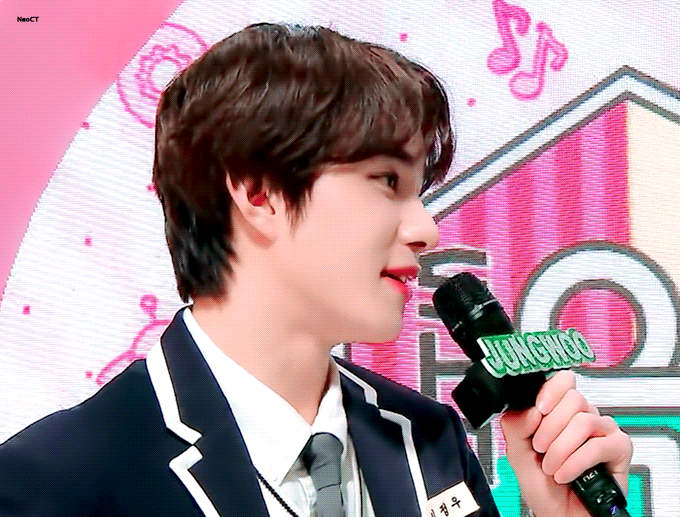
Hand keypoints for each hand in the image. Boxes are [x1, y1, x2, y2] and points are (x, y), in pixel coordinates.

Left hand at [500, 370, 632, 516]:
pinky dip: (575, 462)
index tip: (539, 409)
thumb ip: (515, 426)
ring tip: (551, 466)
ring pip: (584, 421)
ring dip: (561, 448)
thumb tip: (531, 409)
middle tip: (540, 448)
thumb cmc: (542, 485)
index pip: (563, 380)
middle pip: (573, 398)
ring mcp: (602, 430)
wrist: (558, 514)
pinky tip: (565, 474)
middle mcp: (583, 416)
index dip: (550, 390)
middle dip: (550, 427)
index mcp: (559, 410)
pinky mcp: (619, 448)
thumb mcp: (517, 453)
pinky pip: (598, 445)